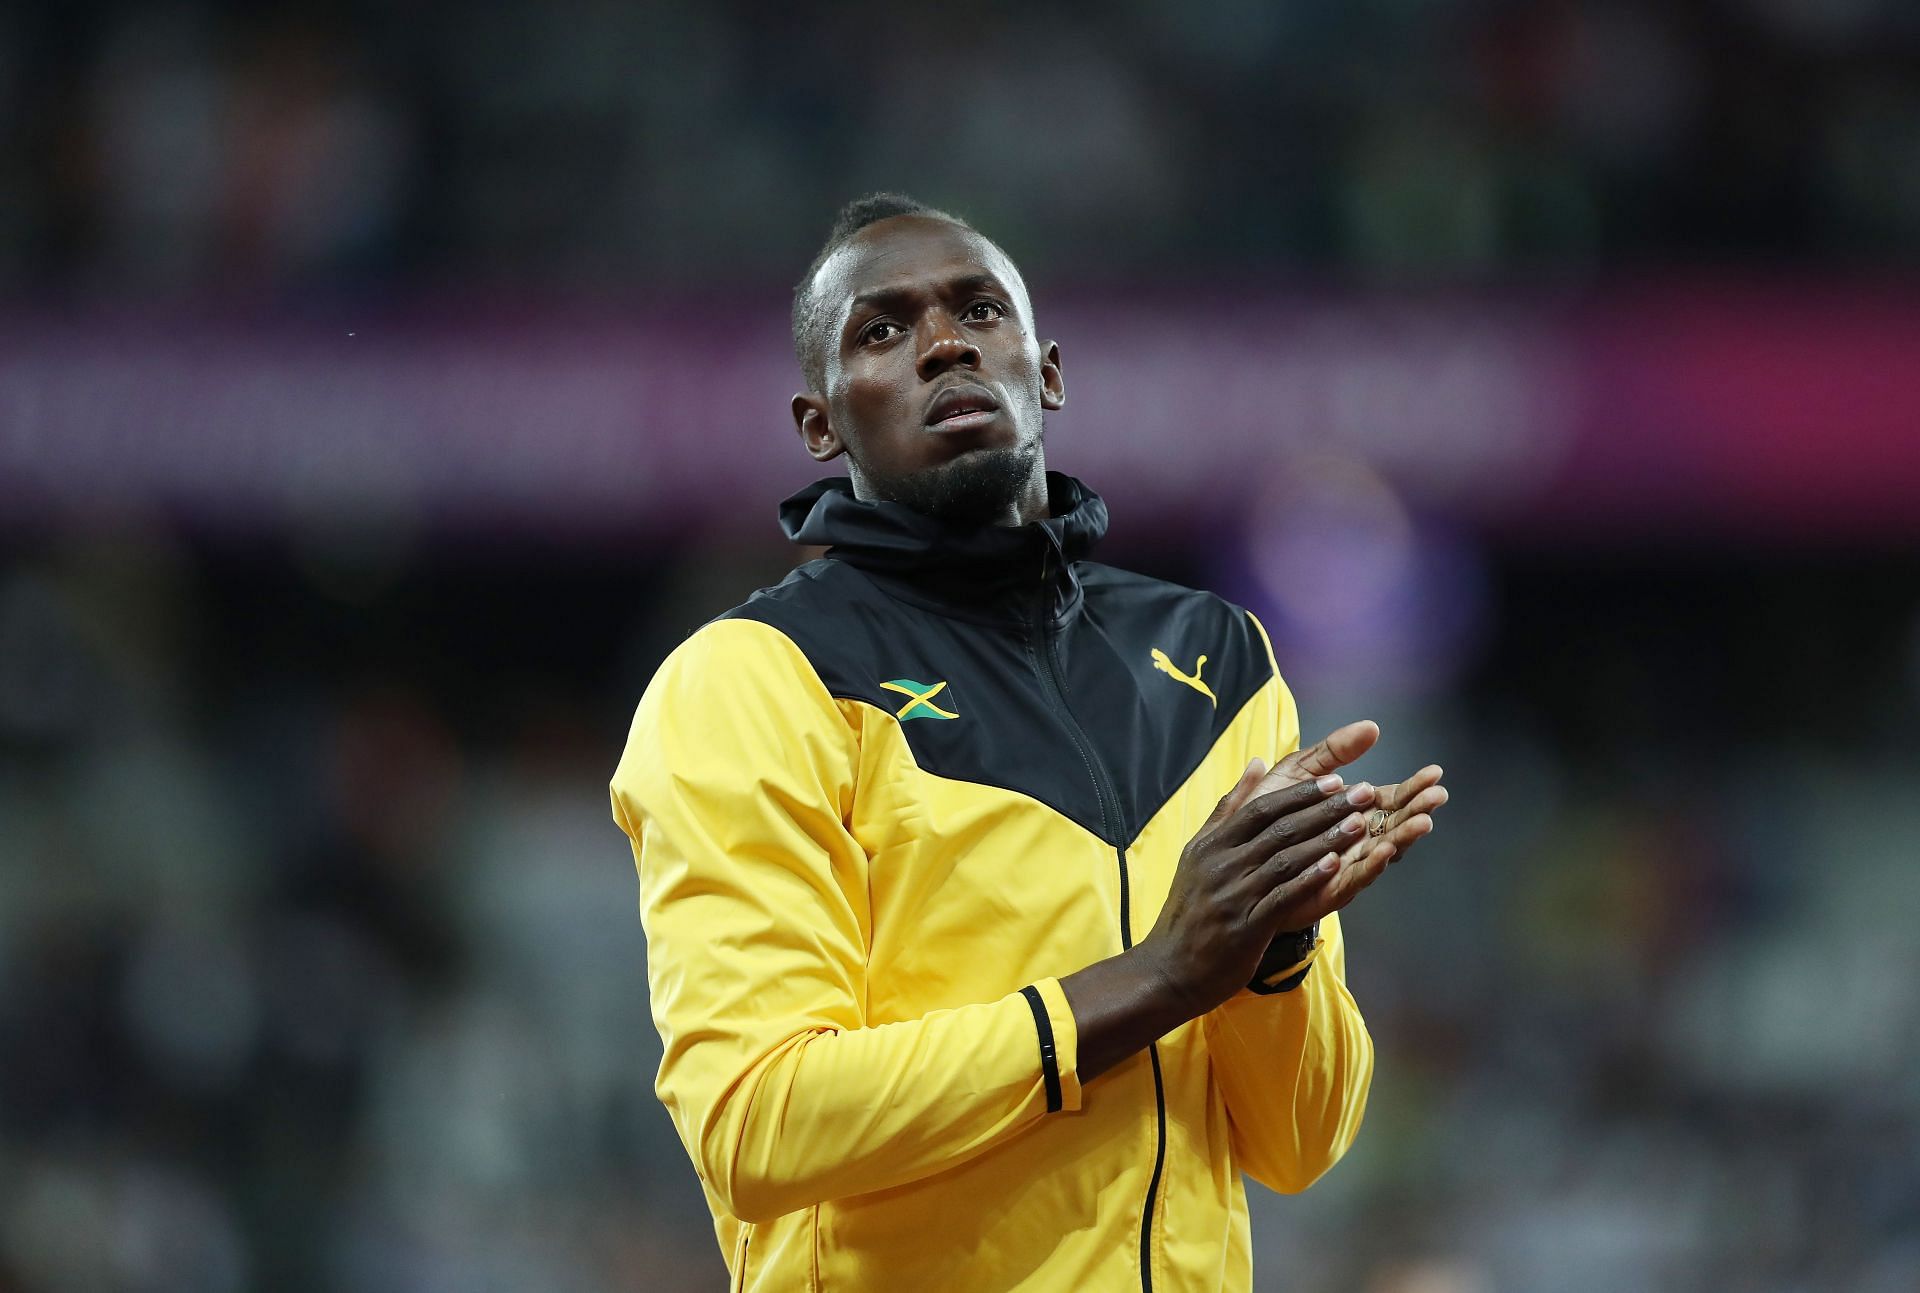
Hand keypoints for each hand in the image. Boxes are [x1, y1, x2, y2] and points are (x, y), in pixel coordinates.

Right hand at [1139, 761, 1376, 1016]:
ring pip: (1286, 860)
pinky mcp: (1246, 925)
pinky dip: (1311, 878)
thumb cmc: (1189, 911)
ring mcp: (1234, 895)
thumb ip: (1227, 810)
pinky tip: (1337, 865)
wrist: (1170, 968)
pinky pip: (1284, 896)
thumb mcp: (1197, 853)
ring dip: (1327, 840)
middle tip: (1362, 796)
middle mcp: (1221, 865)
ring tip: (1359, 825)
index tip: (1335, 781)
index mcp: (1211, 845)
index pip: (1260, 809)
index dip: (1300, 794)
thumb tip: (1257, 765)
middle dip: (1325, 810)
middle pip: (1280, 829)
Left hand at [1234, 720, 1448, 925]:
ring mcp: (1348, 864)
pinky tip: (1385, 851)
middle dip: (1418, 808)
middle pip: (1396, 823)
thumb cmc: (1268, 816)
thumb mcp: (1299, 772)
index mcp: (1352, 811)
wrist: (1235, 859)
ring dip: (1404, 836)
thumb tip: (1372, 726)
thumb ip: (1333, 751)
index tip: (1434, 772)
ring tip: (1423, 822)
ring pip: (1384, 850)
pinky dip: (1373, 864)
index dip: (1413, 786)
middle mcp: (1356, 838)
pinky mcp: (1331, 887)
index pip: (1391, 798)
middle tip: (1438, 794)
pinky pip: (1356, 877)